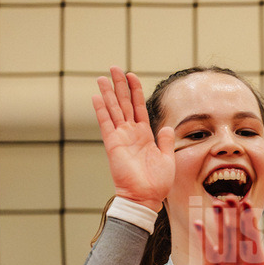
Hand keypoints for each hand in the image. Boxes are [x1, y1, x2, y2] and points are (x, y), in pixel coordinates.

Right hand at [91, 66, 174, 211]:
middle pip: (124, 103)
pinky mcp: (113, 145)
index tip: (131, 75)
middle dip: (119, 85)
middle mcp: (131, 133)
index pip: (138, 107)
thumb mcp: (167, 158)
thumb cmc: (157, 182)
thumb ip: (165, 140)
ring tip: (101, 77)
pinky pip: (106, 124)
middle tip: (113, 67)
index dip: (135, 91)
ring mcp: (121, 138)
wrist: (146, 197)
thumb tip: (165, 126)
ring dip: (108, 93)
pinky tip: (96, 97)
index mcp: (145, 135)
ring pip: (113, 110)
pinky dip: (101, 110)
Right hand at [196, 199, 263, 264]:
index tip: (248, 203)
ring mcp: (225, 255)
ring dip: (219, 219)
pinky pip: (206, 247)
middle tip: (231, 196)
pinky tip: (198, 222)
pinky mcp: (212, 263)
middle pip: (237, 227)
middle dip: (234, 212)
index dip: (250, 218)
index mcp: (256, 253)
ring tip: (217, 203)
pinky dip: (202, 236)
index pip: (252, 231)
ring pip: (222, 233)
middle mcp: (240, 251)